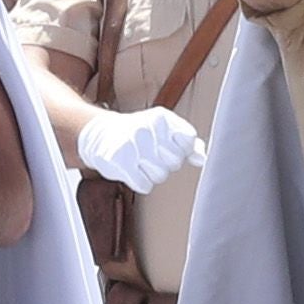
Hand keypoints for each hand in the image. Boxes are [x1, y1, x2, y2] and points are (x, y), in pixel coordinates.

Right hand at [72, 103, 201, 187]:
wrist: (101, 135)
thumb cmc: (140, 135)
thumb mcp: (165, 131)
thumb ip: (188, 144)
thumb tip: (202, 158)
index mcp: (163, 117)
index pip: (188, 141)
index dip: (181, 150)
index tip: (166, 146)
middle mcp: (148, 127)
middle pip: (175, 162)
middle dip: (164, 163)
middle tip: (149, 153)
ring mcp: (133, 143)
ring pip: (160, 176)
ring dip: (150, 173)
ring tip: (138, 159)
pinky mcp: (120, 160)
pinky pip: (144, 185)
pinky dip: (138, 181)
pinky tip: (130, 168)